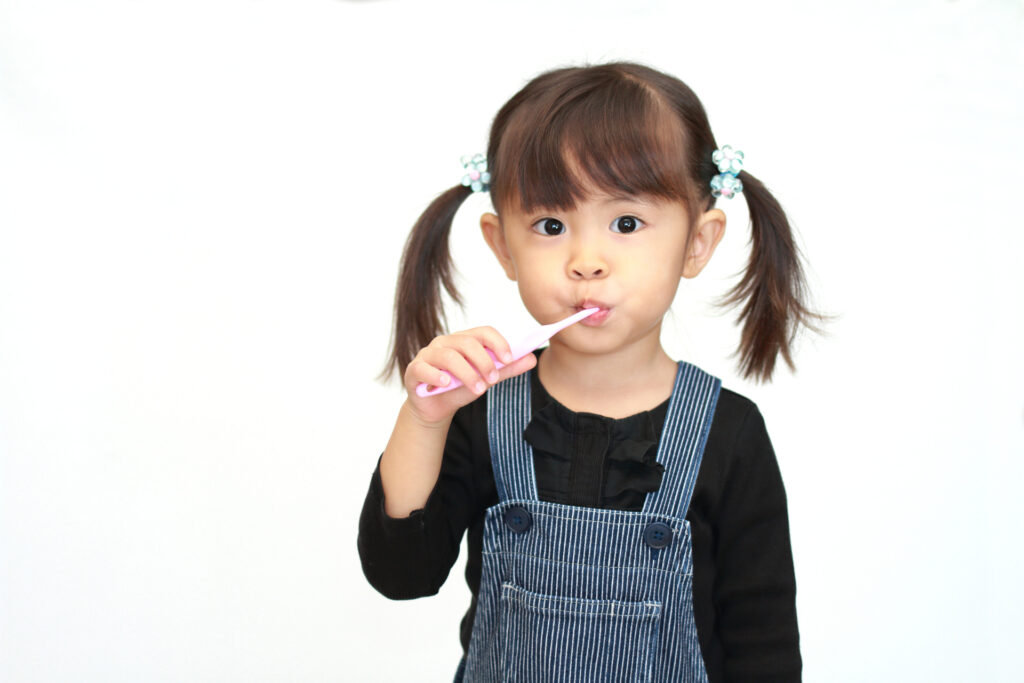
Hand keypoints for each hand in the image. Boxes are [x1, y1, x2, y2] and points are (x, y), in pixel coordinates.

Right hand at [403, 326, 537, 425]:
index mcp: (464, 340)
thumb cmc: (460, 389)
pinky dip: (437, 376)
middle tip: (494, 379)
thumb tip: (532, 359)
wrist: (436, 409)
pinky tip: (447, 385)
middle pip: (467, 342)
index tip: (509, 358)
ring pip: (448, 356)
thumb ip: (507, 369)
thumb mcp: (486, 379)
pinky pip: (424, 368)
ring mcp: (428, 355)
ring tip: (478, 389)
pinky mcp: (414, 370)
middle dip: (484, 361)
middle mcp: (445, 343)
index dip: (498, 343)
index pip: (483, 332)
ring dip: (466, 373)